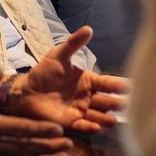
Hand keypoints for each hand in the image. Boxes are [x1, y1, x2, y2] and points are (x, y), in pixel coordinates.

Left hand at [13, 27, 129, 133]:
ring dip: (106, 118)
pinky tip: (96, 127)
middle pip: (106, 101)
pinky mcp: (70, 122)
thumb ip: (73, 43)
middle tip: (126, 105)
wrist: (26, 91)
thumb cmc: (43, 72)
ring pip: (98, 115)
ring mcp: (80, 110)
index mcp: (88, 81)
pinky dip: (90, 127)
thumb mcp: (58, 55)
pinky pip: (83, 125)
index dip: (118, 85)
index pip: (107, 83)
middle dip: (116, 103)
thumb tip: (88, 28)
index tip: (129, 86)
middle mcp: (88, 97)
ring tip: (114, 120)